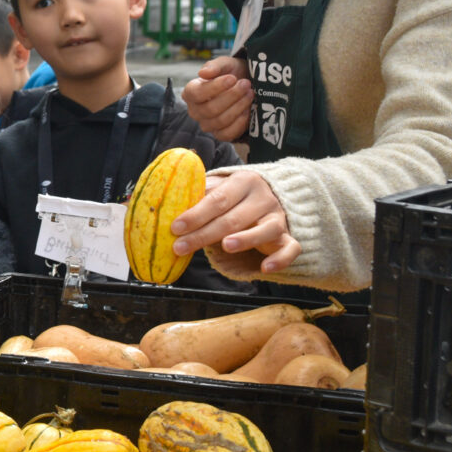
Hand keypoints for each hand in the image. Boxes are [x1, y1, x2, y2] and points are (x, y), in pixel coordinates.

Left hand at [170, 170, 299, 273]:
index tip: (175, 227)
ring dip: (246, 239)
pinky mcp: (289, 236)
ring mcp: (278, 218)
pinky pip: (291, 249)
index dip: (196, 214)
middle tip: (181, 247)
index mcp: (242, 182)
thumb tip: (160, 203)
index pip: (217, 199)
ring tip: (225, 246)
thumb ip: (198, 195)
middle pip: (233, 218)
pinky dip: (280, 259)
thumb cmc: (235, 197)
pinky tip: (265, 268)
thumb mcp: (219, 189)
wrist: (272, 195)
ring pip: (265, 230)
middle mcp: (263, 198)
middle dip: (204, 234)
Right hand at [181, 56, 252, 141]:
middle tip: (246, 84)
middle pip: (210, 109)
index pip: (196, 94)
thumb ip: (214, 66)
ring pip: (220, 121)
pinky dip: (240, 122)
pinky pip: (227, 134)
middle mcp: (195, 111)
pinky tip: (248, 110)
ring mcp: (207, 124)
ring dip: (238, 107)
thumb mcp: (225, 64)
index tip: (232, 78)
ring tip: (250, 94)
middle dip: (231, 96)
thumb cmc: (231, 74)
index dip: (215, 87)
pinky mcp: (220, 134)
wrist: (246, 85)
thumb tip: (203, 73)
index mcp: (190, 93)